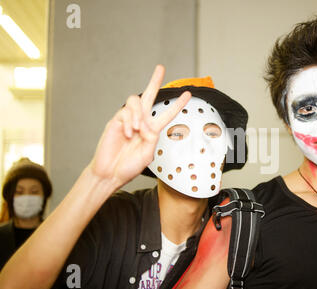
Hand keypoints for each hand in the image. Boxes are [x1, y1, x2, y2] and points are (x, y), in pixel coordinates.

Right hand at [89, 65, 190, 187]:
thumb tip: (147, 126)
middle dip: (154, 81)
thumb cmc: (128, 167)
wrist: (109, 173)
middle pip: (148, 96)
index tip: (188, 94)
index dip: (177, 104)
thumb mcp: (147, 155)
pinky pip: (124, 112)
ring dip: (138, 115)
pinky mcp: (115, 121)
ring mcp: (127, 120)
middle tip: (160, 68)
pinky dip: (128, 122)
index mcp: (151, 131)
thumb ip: (151, 139)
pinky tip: (127, 134)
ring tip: (136, 131)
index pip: (166, 114)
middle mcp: (140, 122)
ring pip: (135, 102)